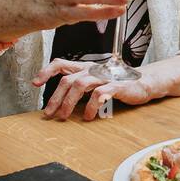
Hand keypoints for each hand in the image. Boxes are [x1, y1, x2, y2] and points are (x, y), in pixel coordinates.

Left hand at [31, 58, 157, 120]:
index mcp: (86, 68)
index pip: (61, 64)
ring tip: (64, 116)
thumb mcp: (95, 82)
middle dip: (55, 98)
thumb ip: (80, 86)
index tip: (35, 83)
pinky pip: (99, 94)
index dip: (47, 71)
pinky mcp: (116, 85)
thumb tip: (60, 100)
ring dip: (69, 102)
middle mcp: (93, 69)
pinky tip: (88, 116)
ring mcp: (104, 76)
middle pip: (68, 80)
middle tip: (49, 113)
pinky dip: (91, 106)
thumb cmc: (117, 84)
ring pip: (80, 85)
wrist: (144, 82)